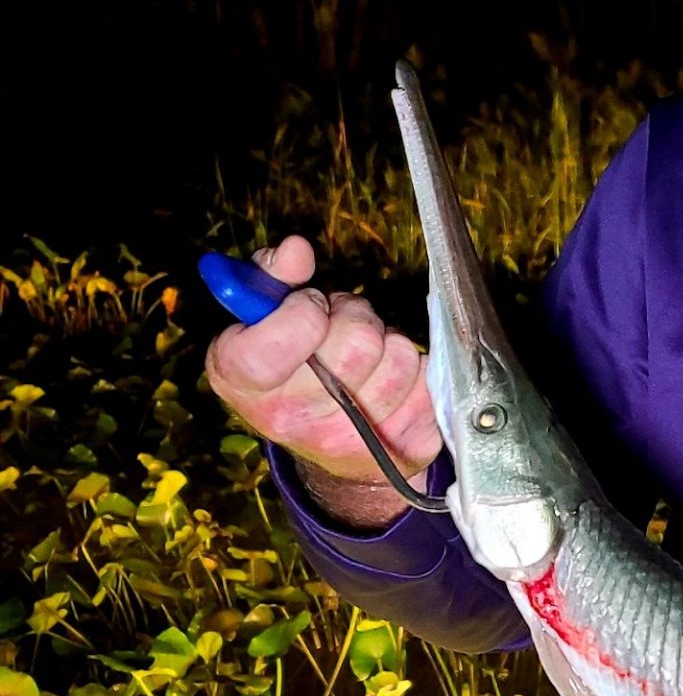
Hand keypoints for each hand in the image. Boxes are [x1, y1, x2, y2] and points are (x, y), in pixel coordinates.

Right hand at [204, 236, 441, 525]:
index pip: (298, 328)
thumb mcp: (261, 320)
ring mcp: (346, 439)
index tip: (307, 306)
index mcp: (243, 379)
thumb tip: (297, 250)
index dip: (310, 306)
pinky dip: (415, 371)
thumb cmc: (289, 367)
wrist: (322, 445)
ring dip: (388, 343)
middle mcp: (291, 417)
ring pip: (398, 357)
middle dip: (355, 318)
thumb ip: (272, 277)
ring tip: (366, 357)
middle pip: (359, 340)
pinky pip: (427, 381)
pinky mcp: (397, 445)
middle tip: (342, 328)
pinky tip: (390, 381)